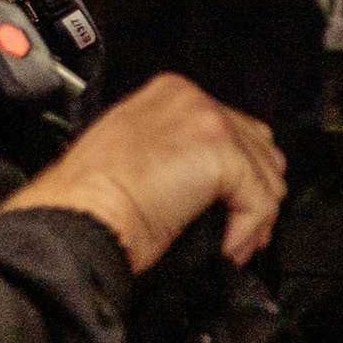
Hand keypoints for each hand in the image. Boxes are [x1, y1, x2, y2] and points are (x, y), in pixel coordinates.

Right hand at [6, 73, 288, 271]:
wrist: (76, 216)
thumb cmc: (92, 198)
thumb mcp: (137, 152)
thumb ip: (177, 147)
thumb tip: (211, 176)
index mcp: (170, 93)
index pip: (234, 127)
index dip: (242, 173)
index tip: (237, 205)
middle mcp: (191, 99)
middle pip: (259, 148)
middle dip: (256, 194)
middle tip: (244, 230)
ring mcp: (208, 122)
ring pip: (266, 175)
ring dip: (256, 217)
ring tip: (235, 244)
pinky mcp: (220, 153)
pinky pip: (260, 200)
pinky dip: (248, 231)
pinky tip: (226, 249)